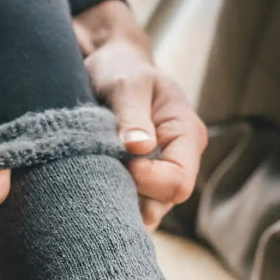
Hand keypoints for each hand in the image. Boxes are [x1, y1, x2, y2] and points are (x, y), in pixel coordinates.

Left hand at [73, 0, 206, 228]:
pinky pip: (129, 208)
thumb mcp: (127, 84)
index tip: (122, 162)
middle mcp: (179, 160)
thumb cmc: (122, 70)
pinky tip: (93, 187)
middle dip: (132, 197)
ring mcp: (159, 175)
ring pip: (145, 212)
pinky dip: (111, 204)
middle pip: (162, 204)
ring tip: (95, 179)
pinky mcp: (139, 182)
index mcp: (187, 134)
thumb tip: (139, 148)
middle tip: (101, 173)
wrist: (111, 68)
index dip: (149, 181)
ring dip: (119, 203)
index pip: (179, 181)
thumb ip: (132, 115)